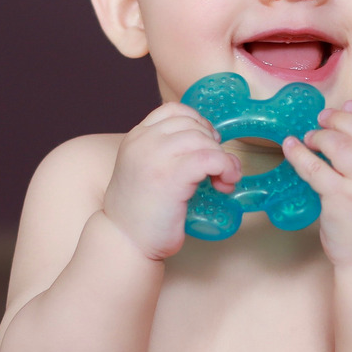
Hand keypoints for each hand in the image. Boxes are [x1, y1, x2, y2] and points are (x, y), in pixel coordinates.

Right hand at [102, 102, 240, 259]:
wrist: (125, 241)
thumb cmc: (141, 212)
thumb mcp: (145, 169)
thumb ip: (164, 151)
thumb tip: (206, 140)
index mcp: (136, 137)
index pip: (173, 110)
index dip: (198, 123)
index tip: (206, 145)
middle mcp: (143, 141)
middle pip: (193, 125)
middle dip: (213, 144)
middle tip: (217, 170)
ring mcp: (155, 156)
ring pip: (204, 140)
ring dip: (222, 159)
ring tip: (222, 181)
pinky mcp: (171, 176)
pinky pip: (210, 158)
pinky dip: (226, 167)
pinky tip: (225, 183)